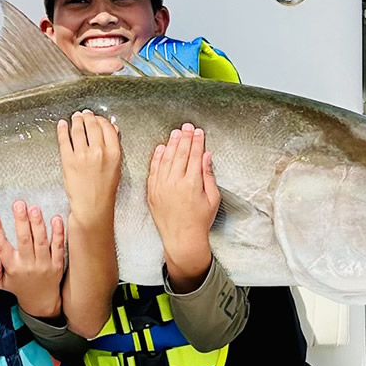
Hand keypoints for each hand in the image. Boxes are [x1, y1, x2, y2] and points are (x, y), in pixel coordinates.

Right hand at [0, 200, 65, 319]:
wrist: (41, 302)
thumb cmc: (19, 286)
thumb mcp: (0, 283)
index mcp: (12, 268)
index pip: (2, 248)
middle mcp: (28, 266)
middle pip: (24, 241)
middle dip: (21, 221)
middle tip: (18, 204)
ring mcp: (44, 265)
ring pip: (41, 242)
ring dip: (37, 224)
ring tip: (34, 208)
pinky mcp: (57, 264)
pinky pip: (57, 247)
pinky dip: (58, 233)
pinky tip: (56, 219)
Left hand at [57, 110, 120, 226]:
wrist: (92, 207)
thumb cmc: (104, 191)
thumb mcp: (115, 167)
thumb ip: (114, 146)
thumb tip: (113, 129)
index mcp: (113, 152)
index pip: (107, 127)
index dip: (101, 119)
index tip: (97, 118)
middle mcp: (99, 151)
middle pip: (92, 125)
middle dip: (87, 117)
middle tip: (84, 115)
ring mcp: (82, 155)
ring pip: (78, 130)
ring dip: (76, 121)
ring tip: (75, 118)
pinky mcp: (68, 160)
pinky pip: (64, 140)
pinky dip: (62, 130)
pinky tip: (62, 125)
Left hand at [147, 124, 218, 290]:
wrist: (182, 238)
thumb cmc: (199, 221)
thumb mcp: (212, 198)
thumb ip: (208, 175)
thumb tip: (206, 156)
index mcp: (192, 183)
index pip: (194, 155)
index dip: (197, 141)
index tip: (198, 132)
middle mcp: (175, 183)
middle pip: (180, 154)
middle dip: (185, 138)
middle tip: (187, 127)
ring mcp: (161, 186)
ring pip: (166, 159)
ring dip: (171, 144)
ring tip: (176, 133)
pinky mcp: (152, 192)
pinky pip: (154, 170)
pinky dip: (157, 157)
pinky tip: (161, 148)